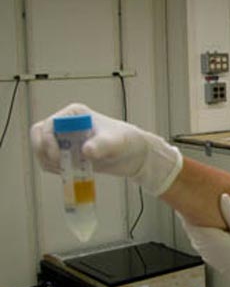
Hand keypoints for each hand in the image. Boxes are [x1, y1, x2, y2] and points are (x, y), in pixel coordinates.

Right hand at [30, 103, 182, 195]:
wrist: (134, 154)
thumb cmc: (127, 141)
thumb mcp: (116, 143)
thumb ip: (102, 145)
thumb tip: (86, 150)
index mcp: (74, 114)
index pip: (48, 125)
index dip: (48, 141)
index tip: (59, 157)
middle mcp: (66, 124)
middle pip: (38, 135)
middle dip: (43, 151)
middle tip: (59, 164)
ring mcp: (65, 139)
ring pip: (40, 149)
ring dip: (48, 162)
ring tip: (70, 169)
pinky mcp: (67, 152)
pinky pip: (49, 161)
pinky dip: (54, 168)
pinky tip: (71, 172)